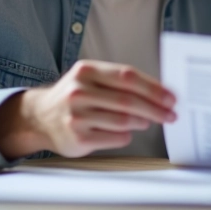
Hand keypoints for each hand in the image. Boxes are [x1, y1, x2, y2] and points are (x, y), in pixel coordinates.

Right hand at [0, 60, 176, 158]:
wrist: (40, 117)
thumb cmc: (75, 96)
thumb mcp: (90, 78)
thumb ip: (120, 82)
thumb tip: (158, 92)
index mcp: (86, 71)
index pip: (127, 77)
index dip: (153, 88)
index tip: (171, 97)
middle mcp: (78, 92)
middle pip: (128, 100)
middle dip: (155, 108)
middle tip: (171, 114)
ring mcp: (77, 116)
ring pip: (123, 120)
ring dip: (142, 121)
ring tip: (148, 121)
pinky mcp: (78, 138)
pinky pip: (114, 137)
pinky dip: (126, 135)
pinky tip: (127, 131)